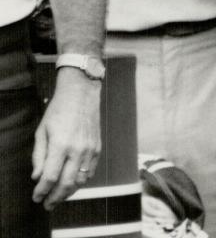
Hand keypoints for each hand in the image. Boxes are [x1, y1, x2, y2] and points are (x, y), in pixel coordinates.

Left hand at [32, 69, 101, 209]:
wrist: (81, 92)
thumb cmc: (59, 109)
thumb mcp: (42, 130)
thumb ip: (39, 156)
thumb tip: (37, 177)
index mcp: (60, 144)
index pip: (50, 177)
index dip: (42, 191)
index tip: (36, 197)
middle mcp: (77, 149)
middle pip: (66, 184)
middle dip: (55, 198)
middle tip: (47, 204)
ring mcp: (90, 149)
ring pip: (80, 181)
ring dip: (68, 192)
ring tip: (59, 195)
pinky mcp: (98, 147)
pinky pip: (90, 172)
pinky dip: (81, 181)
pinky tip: (73, 182)